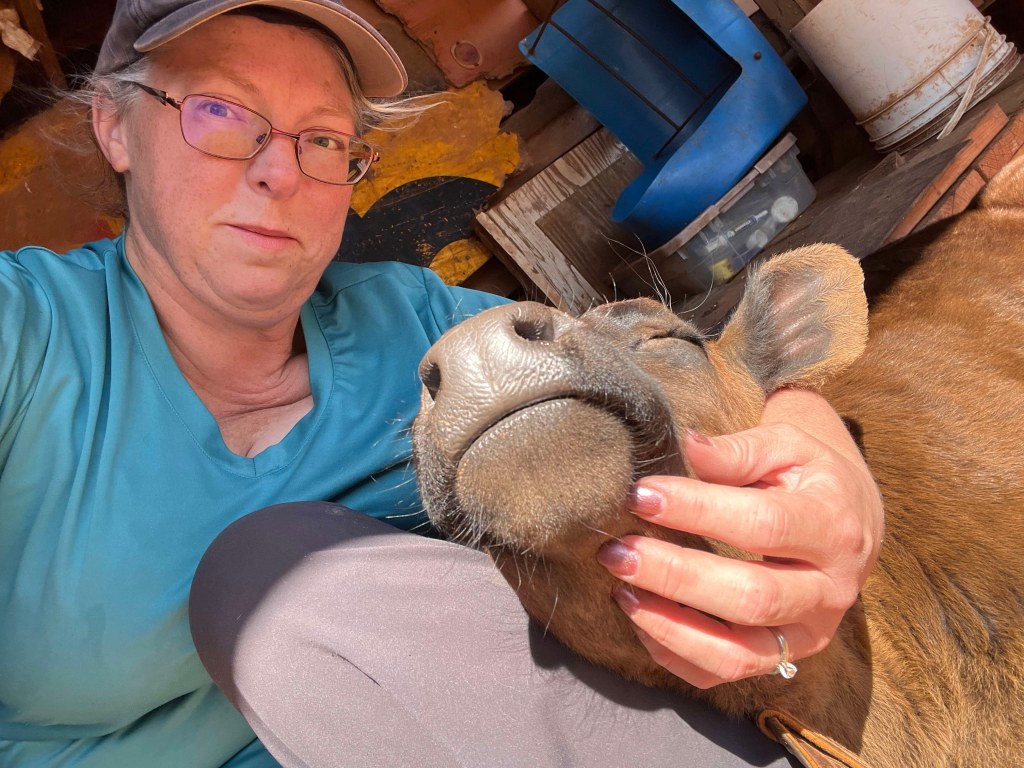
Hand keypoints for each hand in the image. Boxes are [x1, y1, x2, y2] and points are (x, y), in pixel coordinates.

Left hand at [596, 388, 882, 688]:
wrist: (848, 518)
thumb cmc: (806, 474)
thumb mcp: (785, 445)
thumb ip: (737, 450)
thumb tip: (687, 444)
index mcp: (832, 527)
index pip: (762, 525)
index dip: (697, 511)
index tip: (641, 496)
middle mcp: (829, 590)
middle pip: (751, 598)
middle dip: (675, 576)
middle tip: (617, 552)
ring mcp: (808, 633)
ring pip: (738, 654)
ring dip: (670, 626)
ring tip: (620, 590)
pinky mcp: (784, 659)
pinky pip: (724, 674)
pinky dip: (676, 654)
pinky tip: (641, 617)